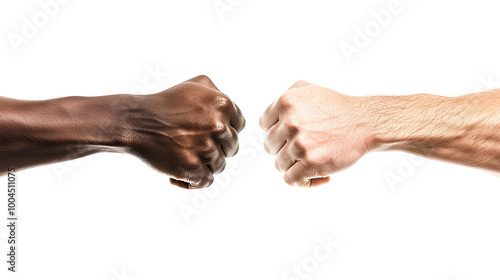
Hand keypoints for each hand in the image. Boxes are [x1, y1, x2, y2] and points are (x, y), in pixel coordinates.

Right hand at [126, 75, 244, 188]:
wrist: (136, 122)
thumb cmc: (165, 103)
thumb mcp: (196, 85)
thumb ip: (219, 94)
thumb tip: (232, 113)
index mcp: (224, 104)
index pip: (239, 127)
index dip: (224, 131)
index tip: (206, 132)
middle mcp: (219, 126)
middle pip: (232, 148)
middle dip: (216, 148)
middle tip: (192, 144)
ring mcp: (207, 148)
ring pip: (219, 165)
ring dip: (203, 164)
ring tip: (183, 157)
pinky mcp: (193, 168)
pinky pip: (206, 181)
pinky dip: (193, 181)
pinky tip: (177, 174)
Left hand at [259, 81, 373, 186]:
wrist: (364, 122)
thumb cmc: (337, 107)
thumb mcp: (308, 89)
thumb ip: (285, 96)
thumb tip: (269, 118)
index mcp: (285, 102)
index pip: (264, 125)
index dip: (277, 132)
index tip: (290, 135)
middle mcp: (289, 122)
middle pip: (269, 146)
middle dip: (284, 149)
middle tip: (303, 149)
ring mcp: (299, 144)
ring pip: (279, 164)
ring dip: (294, 166)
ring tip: (312, 161)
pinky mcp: (311, 163)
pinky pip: (291, 180)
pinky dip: (302, 182)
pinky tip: (321, 177)